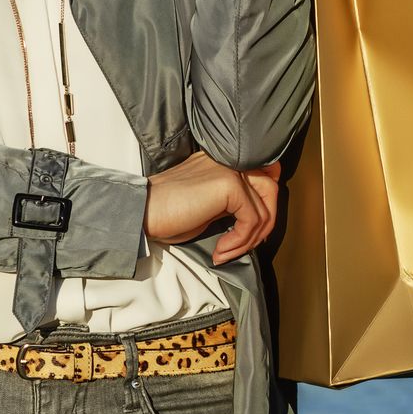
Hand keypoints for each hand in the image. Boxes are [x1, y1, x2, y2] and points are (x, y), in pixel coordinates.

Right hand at [143, 150, 282, 264]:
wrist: (141, 212)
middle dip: (263, 225)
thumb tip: (256, 223)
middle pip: (271, 190)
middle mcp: (229, 160)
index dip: (266, 205)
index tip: (251, 233)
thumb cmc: (166, 213)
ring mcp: (230, 170)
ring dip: (248, 240)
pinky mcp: (229, 185)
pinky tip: (219, 250)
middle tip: (241, 247)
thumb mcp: (206, 206)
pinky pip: (251, 219)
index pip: (264, 174)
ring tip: (226, 252)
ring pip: (264, 209)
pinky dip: (240, 241)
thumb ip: (231, 205)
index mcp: (222, 162)